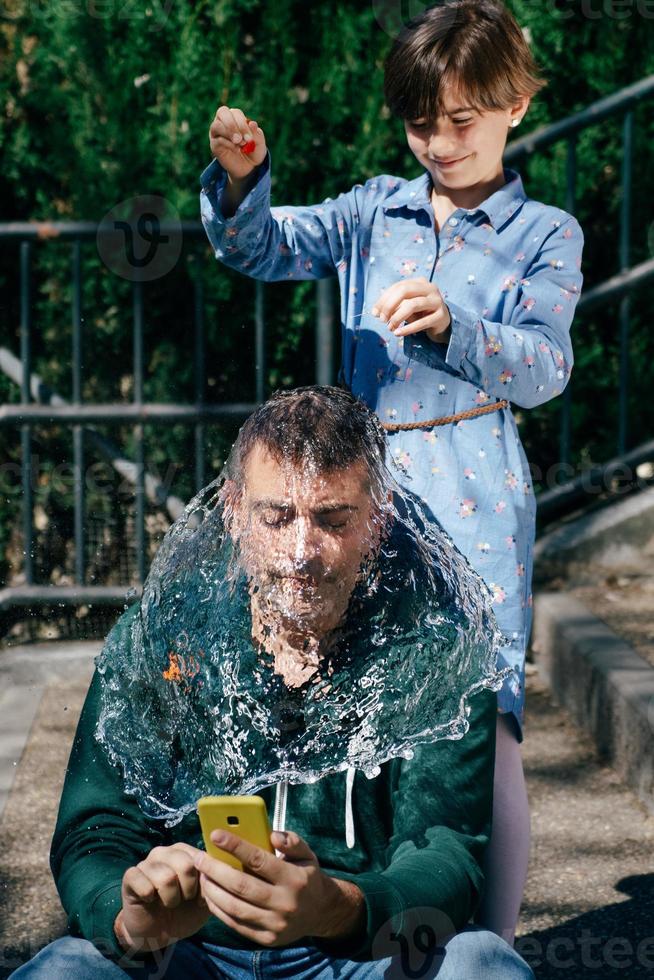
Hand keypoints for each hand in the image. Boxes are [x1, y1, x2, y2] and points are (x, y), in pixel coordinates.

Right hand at [115, 842, 208, 953]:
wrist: (157, 935)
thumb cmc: (184, 913)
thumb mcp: (204, 901)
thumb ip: (211, 884)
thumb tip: (213, 872)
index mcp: (184, 852)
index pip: (201, 858)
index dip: (203, 883)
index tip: (200, 899)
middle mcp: (165, 852)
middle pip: (185, 865)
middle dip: (188, 890)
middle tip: (183, 900)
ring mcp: (146, 862)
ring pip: (166, 877)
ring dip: (170, 899)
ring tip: (167, 902)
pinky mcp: (130, 876)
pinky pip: (142, 883)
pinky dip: (149, 898)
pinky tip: (149, 901)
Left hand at [193, 828, 364, 946]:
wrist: (320, 912)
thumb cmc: (306, 876)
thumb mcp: (306, 854)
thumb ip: (291, 841)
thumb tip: (272, 835)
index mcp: (294, 879)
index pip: (259, 860)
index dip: (235, 846)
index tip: (215, 834)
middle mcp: (285, 903)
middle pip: (242, 886)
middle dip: (215, 870)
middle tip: (199, 857)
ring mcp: (275, 924)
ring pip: (235, 908)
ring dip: (213, 891)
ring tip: (201, 875)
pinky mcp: (266, 939)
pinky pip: (236, 924)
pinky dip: (219, 910)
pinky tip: (210, 895)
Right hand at [209, 105, 267, 180]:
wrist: (248, 168)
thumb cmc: (253, 151)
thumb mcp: (259, 143)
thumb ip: (257, 133)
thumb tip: (252, 123)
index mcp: (236, 117)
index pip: (235, 113)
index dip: (242, 123)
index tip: (249, 139)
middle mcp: (224, 121)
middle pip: (222, 112)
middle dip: (232, 125)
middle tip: (241, 140)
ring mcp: (217, 132)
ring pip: (216, 125)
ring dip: (229, 133)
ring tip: (240, 144)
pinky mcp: (214, 144)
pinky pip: (217, 140)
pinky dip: (228, 144)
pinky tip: (236, 150)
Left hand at [371, 277, 451, 343]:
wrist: (442, 324)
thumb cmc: (421, 313)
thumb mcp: (406, 307)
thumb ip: (394, 306)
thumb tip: (376, 312)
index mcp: (420, 282)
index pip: (398, 286)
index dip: (384, 299)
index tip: (374, 313)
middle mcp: (430, 288)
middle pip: (405, 291)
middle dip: (389, 305)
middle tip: (381, 319)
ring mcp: (437, 301)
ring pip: (413, 305)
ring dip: (397, 317)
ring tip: (390, 327)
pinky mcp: (441, 316)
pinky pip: (422, 322)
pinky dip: (408, 328)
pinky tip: (398, 333)